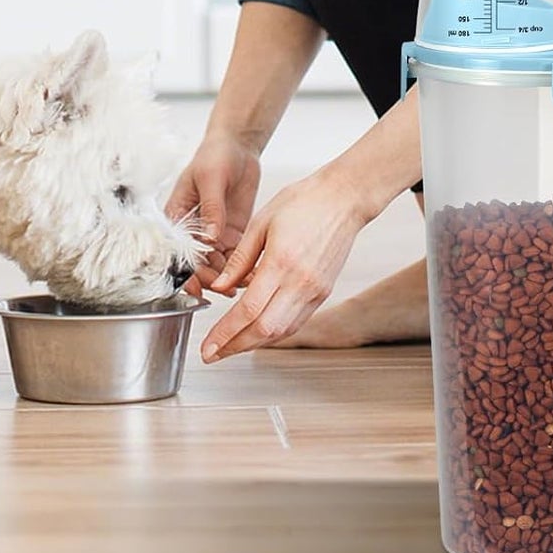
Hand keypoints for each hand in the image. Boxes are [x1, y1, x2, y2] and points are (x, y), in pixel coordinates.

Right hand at [164, 131, 260, 288]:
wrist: (238, 147)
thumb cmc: (214, 156)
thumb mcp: (211, 178)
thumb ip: (211, 208)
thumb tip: (210, 237)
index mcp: (178, 218)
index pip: (177, 252)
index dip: (184, 273)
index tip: (196, 287)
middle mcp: (194, 231)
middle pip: (197, 264)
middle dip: (209, 279)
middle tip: (225, 287)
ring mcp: (213, 234)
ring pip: (216, 265)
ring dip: (227, 276)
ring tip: (242, 284)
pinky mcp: (231, 234)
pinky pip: (234, 256)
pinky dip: (241, 267)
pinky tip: (252, 273)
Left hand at [199, 171, 372, 361]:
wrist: (345, 199)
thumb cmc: (304, 202)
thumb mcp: (261, 222)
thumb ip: (239, 259)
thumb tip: (220, 287)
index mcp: (281, 262)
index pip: (248, 310)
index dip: (225, 333)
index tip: (208, 346)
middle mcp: (300, 282)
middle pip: (264, 329)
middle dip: (235, 346)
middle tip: (213, 354)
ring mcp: (315, 290)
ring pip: (281, 331)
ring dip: (254, 344)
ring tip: (231, 346)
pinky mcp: (323, 292)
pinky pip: (296, 322)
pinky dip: (275, 333)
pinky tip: (258, 332)